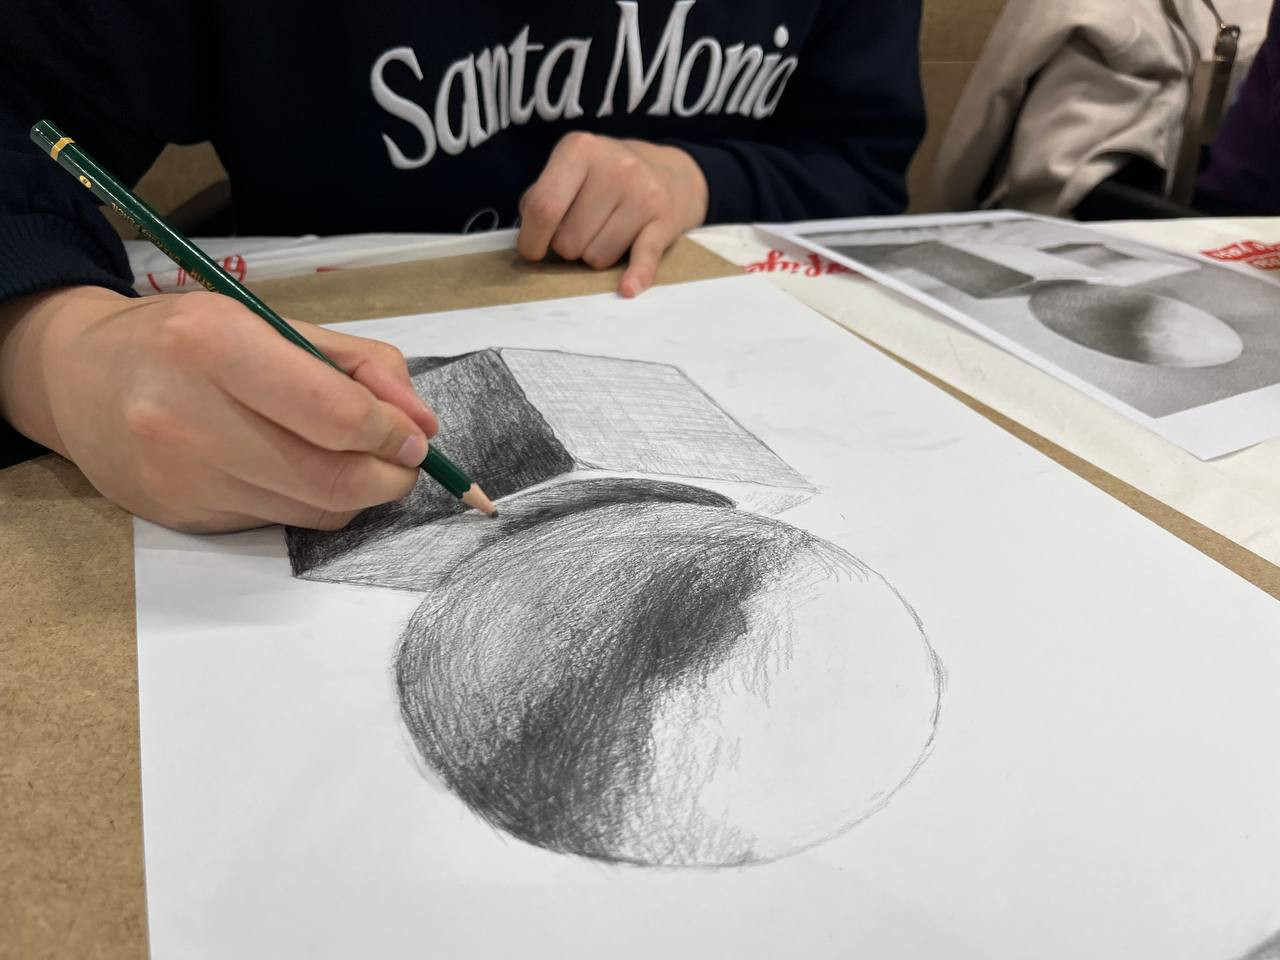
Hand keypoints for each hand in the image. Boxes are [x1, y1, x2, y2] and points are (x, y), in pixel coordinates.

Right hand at [0, 286, 438, 532]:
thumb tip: (422, 426)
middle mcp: (189, 416)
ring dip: (355, 495)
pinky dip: (309, 505)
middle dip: (390, 478)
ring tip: (352, 462)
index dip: (391, 434)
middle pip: (332, 480)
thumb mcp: (270, 323)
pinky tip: (293, 472)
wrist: (77, 378)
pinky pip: (278, 524)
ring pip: (313, 512)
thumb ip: (358, 366)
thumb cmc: (187, 340)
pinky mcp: (181, 516)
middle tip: (402, 463)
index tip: (414, 437)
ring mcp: (182, 476)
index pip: (336, 415)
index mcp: (216, 346)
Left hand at [516, 133, 708, 297]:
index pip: (543, 207)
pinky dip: (635, 276)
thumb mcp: (568, 169)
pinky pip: (643, 257)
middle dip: (567, 246)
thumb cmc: (603, 178)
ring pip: (597, 257)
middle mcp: (615, 168)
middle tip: (581, 230)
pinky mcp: (664, 221)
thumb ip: (540, 198)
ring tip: (605, 233)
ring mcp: (643, 194)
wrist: (667, 172)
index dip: (531, 239)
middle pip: (569, 240)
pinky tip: (627, 288)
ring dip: (594, 255)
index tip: (532, 251)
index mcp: (580, 149)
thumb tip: (531, 240)